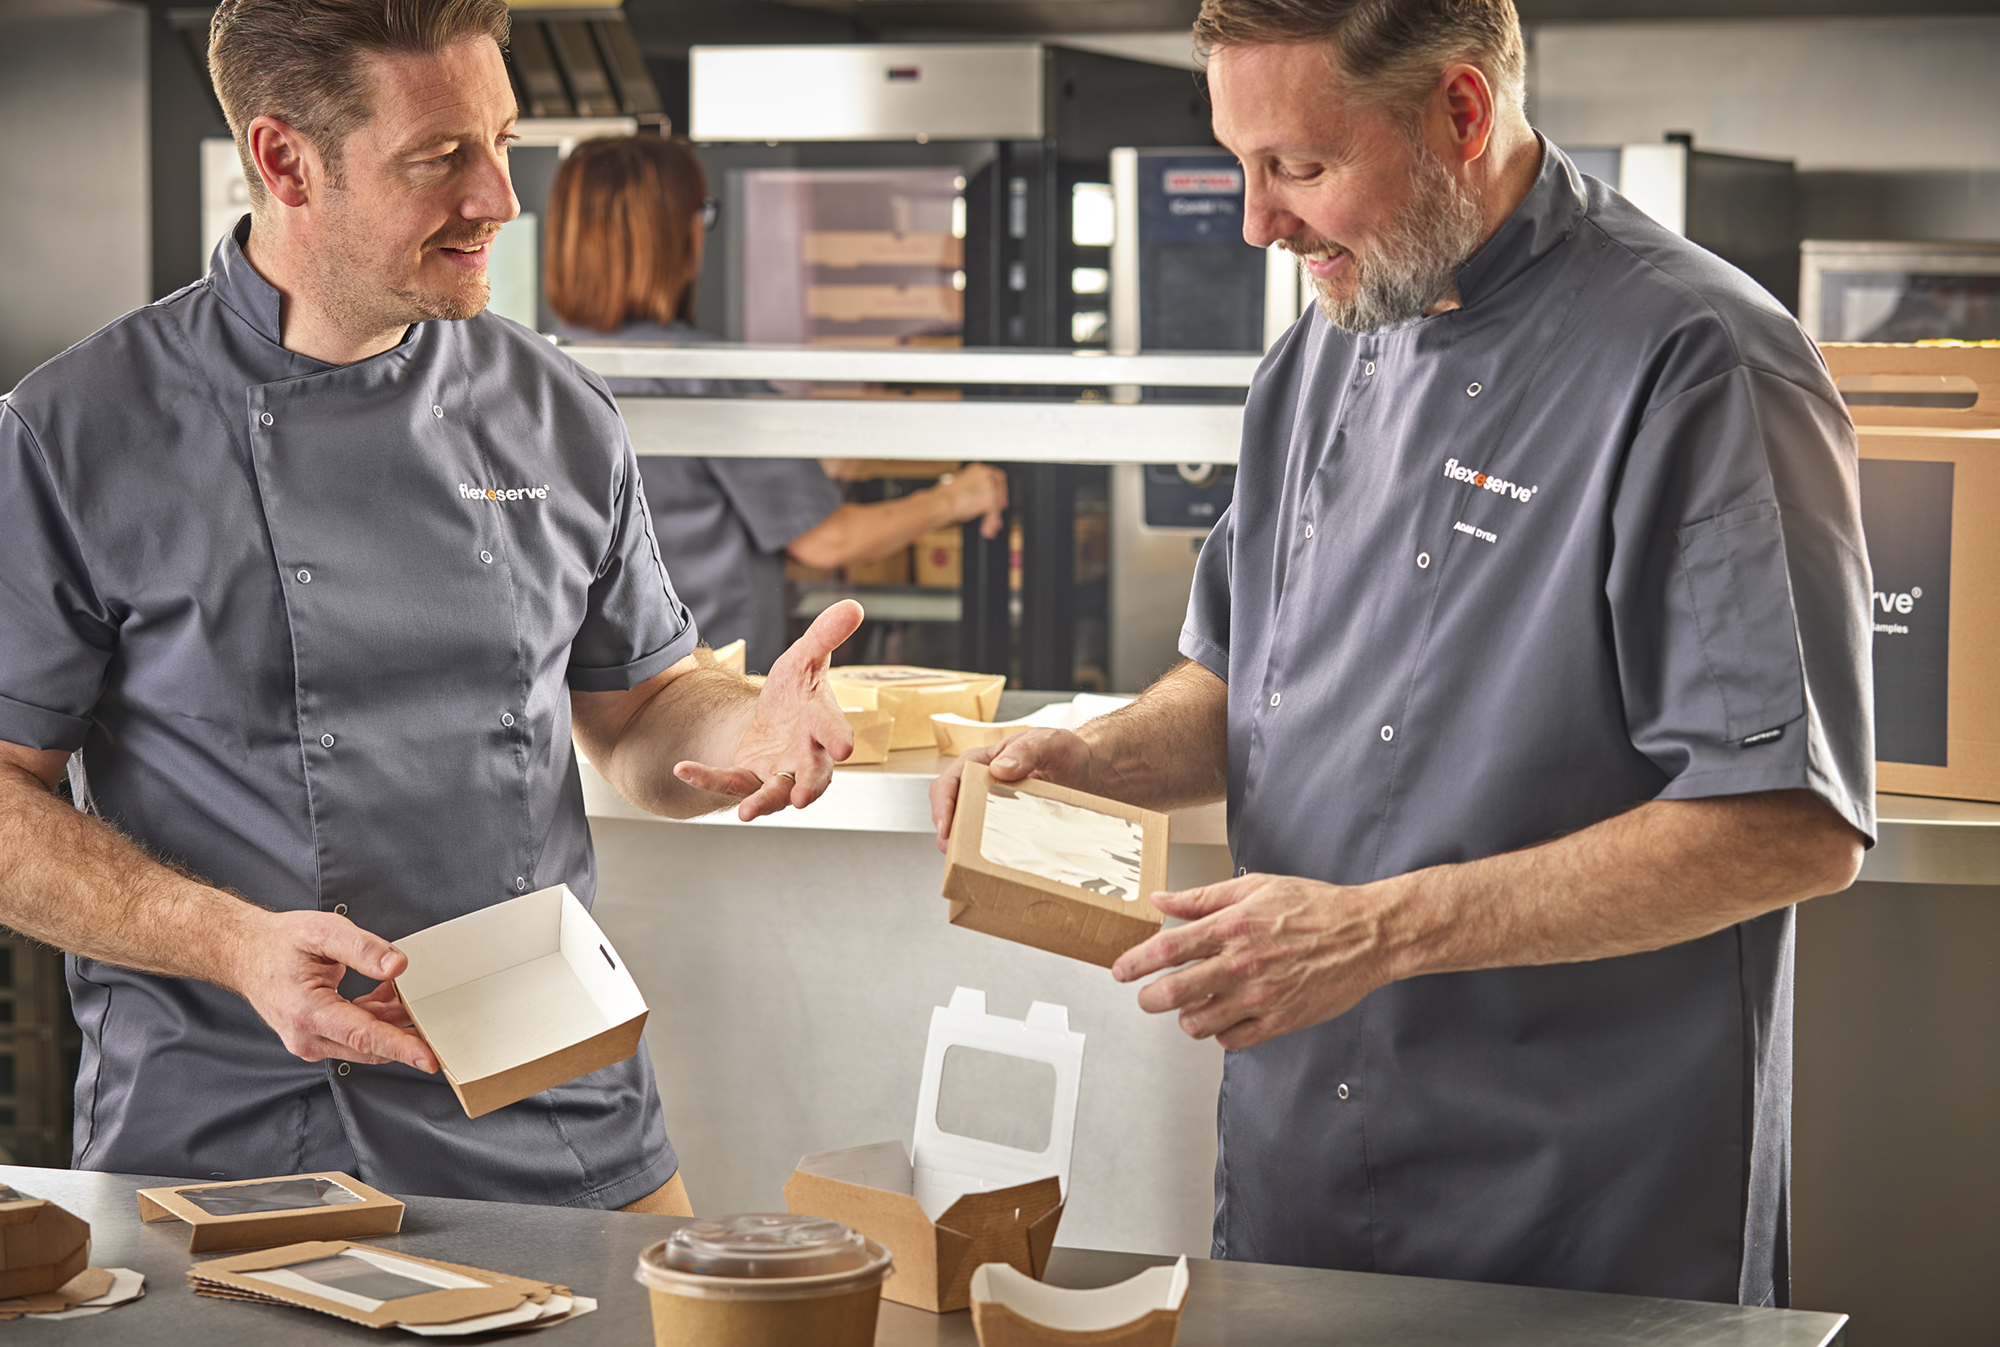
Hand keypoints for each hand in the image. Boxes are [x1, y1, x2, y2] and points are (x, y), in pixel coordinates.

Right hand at [228, 909, 436, 1071]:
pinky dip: (376, 1017)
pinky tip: (387, 995)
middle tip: (437, 1017)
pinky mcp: (315, 1038)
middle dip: (405, 1033)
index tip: (428, 1059)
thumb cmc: (280, 943)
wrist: (246, 953)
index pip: (363, 1036)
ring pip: (365, 1041)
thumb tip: (396, 966)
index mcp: (306, 1012)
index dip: (400, 1047)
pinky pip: (355, 1034)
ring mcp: (309, 1041)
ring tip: (409, 993)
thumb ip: (362, 948)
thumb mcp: (322, 932)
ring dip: (391, 1021)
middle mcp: (306, 1036)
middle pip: (369, 1045)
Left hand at [673, 599, 863, 820]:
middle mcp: (807, 755)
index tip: (844, 748)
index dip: (838, 738)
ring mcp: (779, 772)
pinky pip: (730, 782)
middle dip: (810, 785)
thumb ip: (825, 635)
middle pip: (813, 775)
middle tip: (803, 796)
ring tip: (748, 813)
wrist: (775, 719)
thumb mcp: (805, 658)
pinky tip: (683, 768)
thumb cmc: (798, 692)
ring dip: (764, 802)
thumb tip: (853, 605)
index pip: (834, 730)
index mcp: (822, 724)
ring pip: (775, 792)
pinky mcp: (750, 778)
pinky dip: (707, 778)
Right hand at [930, 728, 1093, 850]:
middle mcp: (982, 783)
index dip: (943, 803)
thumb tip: (999, 768)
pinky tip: (989, 860)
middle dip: (946, 829)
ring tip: (964, 860)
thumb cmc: (1065, 750)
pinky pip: (989, 835)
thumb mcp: (1049, 742)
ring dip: (961, 842)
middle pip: (951, 806)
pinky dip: (984, 848)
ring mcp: (993, 804)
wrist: (1088, 769)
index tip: (946, 825)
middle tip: (951, 849)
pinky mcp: (1007, 821)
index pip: (950, 780)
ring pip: (965, 824)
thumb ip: (1026, 751)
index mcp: (984, 760)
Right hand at [941, 463, 1008, 538]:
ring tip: (987, 528)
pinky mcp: (990, 499)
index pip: (996, 478)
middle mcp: (986, 474)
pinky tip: (986, 530)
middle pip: (999, 491)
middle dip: (999, 505)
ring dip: (992, 518)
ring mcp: (990, 486)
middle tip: (996, 515)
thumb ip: (974, 491)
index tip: (998, 500)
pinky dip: (990, 523)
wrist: (941, 503)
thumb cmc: (944, 497)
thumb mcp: (962, 488)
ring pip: (996, 504)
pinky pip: (994, 513)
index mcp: (978, 469)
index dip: (999, 490)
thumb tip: (979, 502)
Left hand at [1110, 872, 1395, 1050]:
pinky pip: (1232, 1040)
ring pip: (1199, 1023)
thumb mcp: (1255, 888)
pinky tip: (1226, 1015)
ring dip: (1186, 1017)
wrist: (1366, 935)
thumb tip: (1162, 900)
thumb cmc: (1315, 907)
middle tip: (1148, 996)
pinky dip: (1220, 1032)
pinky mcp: (1279, 1021)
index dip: (1135, 963)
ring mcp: (1260, 997)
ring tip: (1192, 1005)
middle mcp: (1241, 965)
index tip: (1120, 971)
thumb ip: (1203, 898)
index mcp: (1232, 928)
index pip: (1167, 950)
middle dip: (1150, 998)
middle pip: (1173, 993)